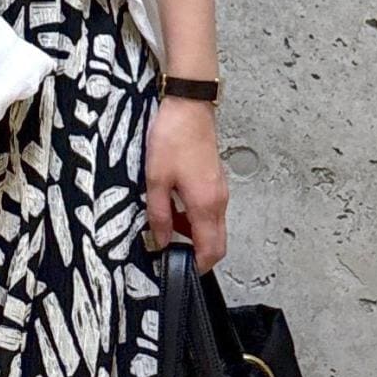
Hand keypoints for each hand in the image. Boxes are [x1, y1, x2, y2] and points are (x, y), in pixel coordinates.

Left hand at [145, 96, 228, 272]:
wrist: (189, 106)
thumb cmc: (173, 137)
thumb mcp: (156, 181)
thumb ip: (159, 215)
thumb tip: (161, 240)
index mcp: (205, 205)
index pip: (210, 250)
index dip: (197, 267)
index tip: (179, 271)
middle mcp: (219, 201)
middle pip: (217, 243)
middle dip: (197, 254)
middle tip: (172, 254)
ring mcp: (220, 191)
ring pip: (213, 227)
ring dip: (193, 234)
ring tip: (167, 226)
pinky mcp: (215, 181)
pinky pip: (210, 210)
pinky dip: (195, 218)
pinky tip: (175, 207)